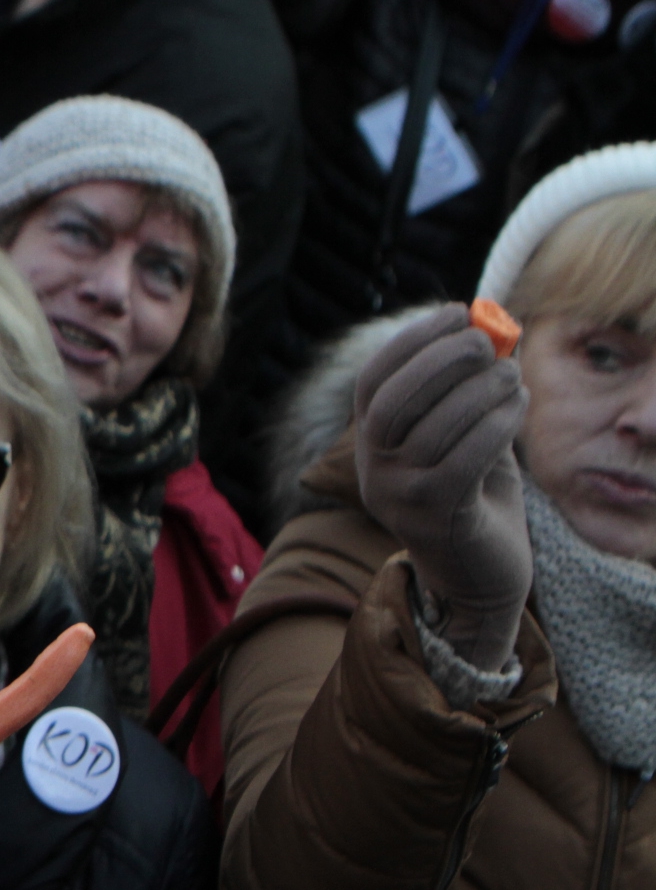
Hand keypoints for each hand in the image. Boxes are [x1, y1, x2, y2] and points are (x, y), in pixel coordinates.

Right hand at [354, 304, 531, 671]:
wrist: (479, 576)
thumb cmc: (476, 497)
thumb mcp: (464, 437)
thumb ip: (466, 393)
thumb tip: (491, 331)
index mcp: (371, 443)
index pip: (374, 380)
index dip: (413, 341)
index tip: (458, 313)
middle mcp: (372, 468)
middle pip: (394, 400)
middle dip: (442, 360)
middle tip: (488, 343)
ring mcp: (397, 495)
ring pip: (433, 427)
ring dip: (480, 390)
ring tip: (514, 377)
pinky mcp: (433, 516)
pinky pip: (463, 458)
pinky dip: (496, 423)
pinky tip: (518, 407)